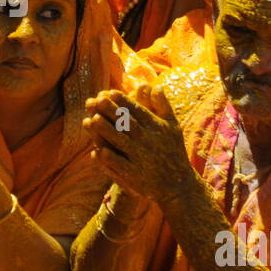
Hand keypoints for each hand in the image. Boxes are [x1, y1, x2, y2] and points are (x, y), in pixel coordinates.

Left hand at [83, 85, 193, 205]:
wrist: (178, 185)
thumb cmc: (173, 151)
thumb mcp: (173, 127)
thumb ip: (163, 106)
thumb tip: (154, 86)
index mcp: (157, 128)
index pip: (138, 111)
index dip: (123, 101)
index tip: (110, 92)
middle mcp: (149, 142)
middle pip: (127, 124)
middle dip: (112, 111)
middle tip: (97, 100)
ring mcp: (141, 159)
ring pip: (120, 142)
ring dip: (105, 131)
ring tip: (91, 120)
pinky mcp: (135, 176)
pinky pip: (119, 165)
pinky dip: (108, 158)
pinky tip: (96, 150)